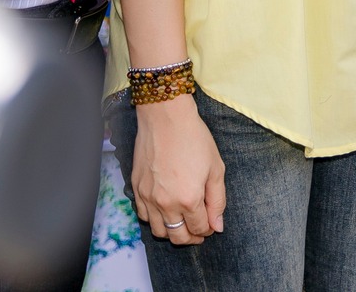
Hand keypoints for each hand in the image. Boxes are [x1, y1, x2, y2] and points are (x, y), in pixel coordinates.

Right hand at [132, 93, 225, 244]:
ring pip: (159, 231)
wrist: (166, 118)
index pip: (199, 229)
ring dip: (173, 232)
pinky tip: (165, 211)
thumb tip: (217, 226)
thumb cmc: (194, 139)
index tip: (212, 224)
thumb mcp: (216, 168)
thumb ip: (218, 201)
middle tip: (200, 230)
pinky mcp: (136, 190)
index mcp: (189, 199)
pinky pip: (144, 217)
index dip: (208, 230)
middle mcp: (166, 204)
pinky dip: (155, 220)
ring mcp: (148, 198)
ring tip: (183, 222)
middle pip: (178, 237)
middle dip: (192, 238)